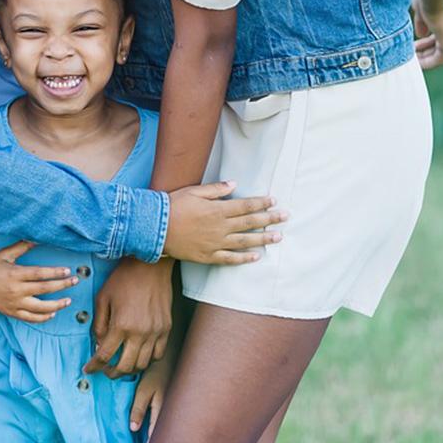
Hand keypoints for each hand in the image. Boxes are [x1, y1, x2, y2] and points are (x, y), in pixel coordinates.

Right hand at [0, 240, 76, 322]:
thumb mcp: (4, 254)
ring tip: (68, 300)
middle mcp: (16, 291)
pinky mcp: (12, 313)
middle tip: (75, 281)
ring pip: (40, 308)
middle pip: (44, 290)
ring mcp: (15, 304)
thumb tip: (37, 238)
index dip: (55, 273)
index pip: (40, 274)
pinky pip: (31, 318)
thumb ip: (22, 247)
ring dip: (57, 305)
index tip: (67, 270)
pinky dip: (43, 318)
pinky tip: (52, 313)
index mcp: (15, 274)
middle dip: (62, 286)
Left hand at [85, 257, 172, 376]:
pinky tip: (139, 355)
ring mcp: (155, 332)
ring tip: (121, 365)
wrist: (150, 265)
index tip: (88, 369)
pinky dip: (147, 360)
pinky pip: (157, 355)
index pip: (105, 356)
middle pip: (125, 367)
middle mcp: (140, 333)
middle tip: (105, 370)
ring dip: (129, 369)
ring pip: (142, 365)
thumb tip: (99, 344)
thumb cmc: (124, 278)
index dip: (94, 366)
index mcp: (121, 325)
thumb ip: (99, 324)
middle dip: (111, 373)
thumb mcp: (103, 297)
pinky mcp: (166, 329)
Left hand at [129, 352, 173, 441]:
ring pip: (160, 427)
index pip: (154, 434)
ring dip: (153, 433)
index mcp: (162, 412)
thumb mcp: (144, 390)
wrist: (168, 359)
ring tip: (144, 441)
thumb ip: (139, 409)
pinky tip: (149, 427)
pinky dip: (154, 425)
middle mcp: (168, 413)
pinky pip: (161, 419)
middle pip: (158, 432)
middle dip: (151, 440)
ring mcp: (168, 409)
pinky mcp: (167, 404)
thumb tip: (133, 428)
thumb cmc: (155, 373)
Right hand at [163, 180, 285, 262]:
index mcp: (218, 209)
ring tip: (278, 237)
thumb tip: (234, 184)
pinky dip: (244, 258)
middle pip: (250, 223)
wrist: (156, 227)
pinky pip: (230, 258)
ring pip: (245, 242)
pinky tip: (256, 257)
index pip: (245, 205)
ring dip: (263, 239)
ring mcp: (216, 243)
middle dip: (269, 219)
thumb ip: (215, 189)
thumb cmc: (173, 205)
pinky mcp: (208, 255)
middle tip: (285, 217)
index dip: (261, 203)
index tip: (274, 201)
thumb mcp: (193, 191)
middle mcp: (220, 227)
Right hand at [412, 0, 442, 68]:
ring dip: (426, 57)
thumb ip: (422, 24)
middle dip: (424, 51)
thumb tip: (421, 35)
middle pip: (440, 46)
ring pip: (440, 53)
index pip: (439, 35)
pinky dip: (429, 62)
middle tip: (411, 54)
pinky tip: (419, 64)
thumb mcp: (421, 11)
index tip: (414, 45)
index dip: (426, 42)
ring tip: (412, 60)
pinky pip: (440, 58)